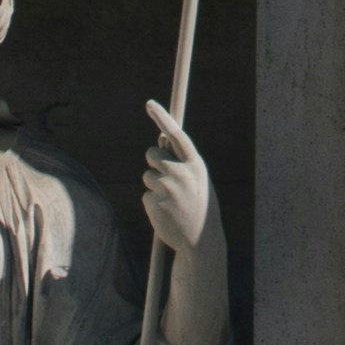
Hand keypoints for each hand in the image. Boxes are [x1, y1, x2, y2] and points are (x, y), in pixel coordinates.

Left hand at [140, 106, 212, 259]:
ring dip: (155, 185)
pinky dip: (153, 201)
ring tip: (172, 202)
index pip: (177, 135)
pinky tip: (166, 212)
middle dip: (156, 163)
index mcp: (195, 165)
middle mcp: (180, 173)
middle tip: (169, 181)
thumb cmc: (199, 207)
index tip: (150, 104)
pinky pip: (145, 194)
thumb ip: (182, 161)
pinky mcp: (152, 201)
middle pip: (152, 154)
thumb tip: (160, 141)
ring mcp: (165, 187)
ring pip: (147, 175)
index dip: (162, 118)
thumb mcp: (198, 181)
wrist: (199, 241)